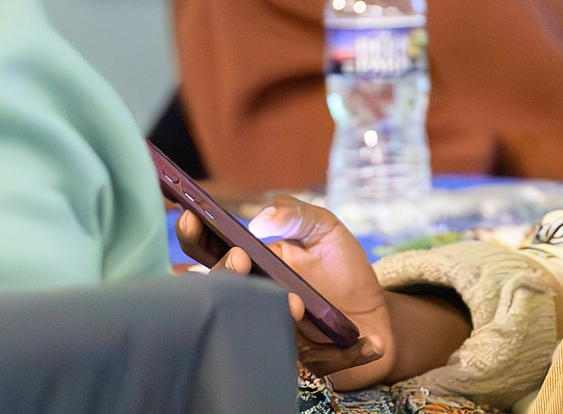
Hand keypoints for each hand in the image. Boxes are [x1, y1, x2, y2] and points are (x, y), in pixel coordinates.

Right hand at [176, 196, 394, 387]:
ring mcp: (256, 320)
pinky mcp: (275, 348)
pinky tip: (297, 307)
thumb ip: (296, 215)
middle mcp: (245, 291)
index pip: (209, 246)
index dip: (194, 232)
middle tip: (239, 255)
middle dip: (218, 267)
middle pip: (209, 283)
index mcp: (249, 258)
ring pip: (228, 314)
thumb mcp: (326, 230)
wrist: (372, 316)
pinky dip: (274, 321)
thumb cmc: (342, 270)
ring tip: (272, 282)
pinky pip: (261, 341)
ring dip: (243, 293)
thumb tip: (260, 221)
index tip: (190, 215)